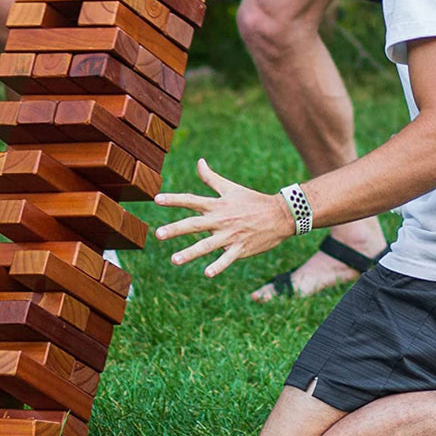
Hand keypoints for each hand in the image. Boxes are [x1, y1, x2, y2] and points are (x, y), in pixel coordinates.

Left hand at [154, 158, 294, 277]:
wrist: (279, 215)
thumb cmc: (252, 200)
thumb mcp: (230, 188)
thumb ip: (211, 178)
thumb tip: (199, 162)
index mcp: (217, 205)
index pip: (191, 200)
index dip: (174, 199)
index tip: (156, 199)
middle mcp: (221, 220)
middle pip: (195, 225)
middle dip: (175, 229)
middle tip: (158, 234)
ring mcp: (230, 235)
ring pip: (207, 245)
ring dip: (190, 253)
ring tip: (174, 260)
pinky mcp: (240, 248)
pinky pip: (227, 259)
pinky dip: (218, 266)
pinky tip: (207, 273)